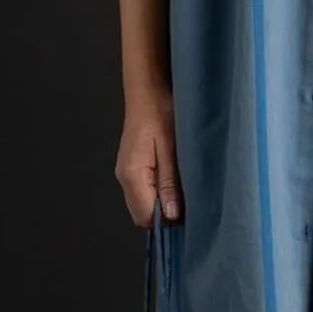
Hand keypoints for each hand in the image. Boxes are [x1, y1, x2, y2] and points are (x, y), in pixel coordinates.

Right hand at [116, 85, 183, 227]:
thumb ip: (169, 183)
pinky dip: (157, 194)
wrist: (148, 90)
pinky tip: (173, 182)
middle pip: (141, 214)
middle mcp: (124, 177)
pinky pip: (143, 191)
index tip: (187, 214)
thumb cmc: (161, 113)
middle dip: (164, 215)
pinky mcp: (132, 167)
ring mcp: (125, 172)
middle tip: (188, 203)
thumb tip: (171, 216)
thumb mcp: (171, 149)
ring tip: (183, 191)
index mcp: (132, 174)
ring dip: (161, 204)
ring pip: (142, 203)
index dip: (166, 221)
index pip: (145, 216)